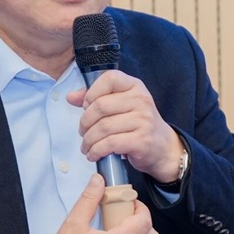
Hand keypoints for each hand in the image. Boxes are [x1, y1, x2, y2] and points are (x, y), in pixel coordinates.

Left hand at [66, 70, 182, 182]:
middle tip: (83, 131)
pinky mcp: (142, 140)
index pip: (109, 78)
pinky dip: (96, 150)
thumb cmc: (136, 124)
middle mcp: (141, 100)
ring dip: (88, 140)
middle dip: (85, 122)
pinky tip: (93, 154)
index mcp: (134, 86)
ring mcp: (143, 120)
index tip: (86, 106)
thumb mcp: (120, 105)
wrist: (162, 147)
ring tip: (86, 146)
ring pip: (103, 127)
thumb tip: (70, 97)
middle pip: (101, 106)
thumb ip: (95, 98)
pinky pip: (110, 144)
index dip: (92, 92)